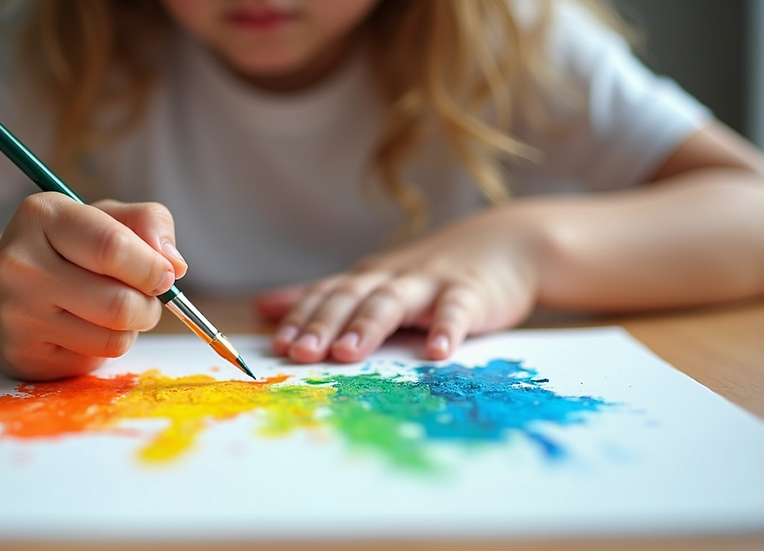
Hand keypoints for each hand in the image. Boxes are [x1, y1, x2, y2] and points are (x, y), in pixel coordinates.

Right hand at [0, 193, 186, 379]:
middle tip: (148, 298)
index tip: (166, 274)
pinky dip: (106, 346)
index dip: (153, 267)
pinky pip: (94, 359)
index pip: (113, 247)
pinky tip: (87, 327)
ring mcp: (17, 313)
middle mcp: (22, 265)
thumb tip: (175, 264)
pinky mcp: (23, 353)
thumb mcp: (106, 217)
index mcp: (43, 216)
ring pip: (113, 338)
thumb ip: (148, 223)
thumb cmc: (67, 248)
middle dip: (150, 305)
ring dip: (132, 328)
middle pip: (119, 303)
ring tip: (117, 310)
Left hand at [256, 205, 544, 362]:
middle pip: (351, 298)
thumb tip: (265, 307)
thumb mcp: (374, 282)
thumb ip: (324, 297)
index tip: (278, 346)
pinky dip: (446, 328)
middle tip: (300, 352)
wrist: (505, 242)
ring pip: (393, 301)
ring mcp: (431, 283)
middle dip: (323, 324)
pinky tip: (436, 352)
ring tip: (348, 352)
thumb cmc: (430, 273)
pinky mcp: (472, 292)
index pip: (326, 295)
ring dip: (368, 326)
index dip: (301, 319)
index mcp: (368, 280)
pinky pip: (457, 309)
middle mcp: (392, 278)